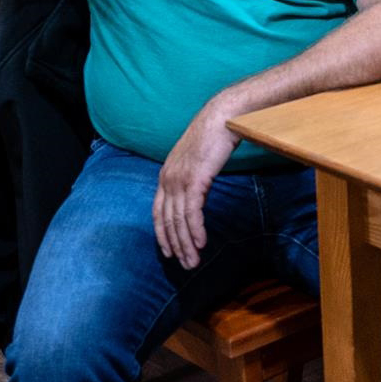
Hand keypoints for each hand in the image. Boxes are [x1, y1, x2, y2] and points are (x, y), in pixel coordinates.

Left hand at [154, 102, 236, 267]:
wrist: (222, 117)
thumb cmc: (214, 135)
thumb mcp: (196, 159)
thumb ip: (192, 176)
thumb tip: (198, 190)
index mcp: (166, 175)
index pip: (158, 212)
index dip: (162, 234)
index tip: (169, 251)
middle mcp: (168, 179)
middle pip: (167, 221)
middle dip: (175, 246)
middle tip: (185, 264)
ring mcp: (179, 180)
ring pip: (179, 220)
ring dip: (186, 244)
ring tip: (194, 261)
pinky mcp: (194, 180)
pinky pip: (192, 212)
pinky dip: (195, 230)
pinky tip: (201, 243)